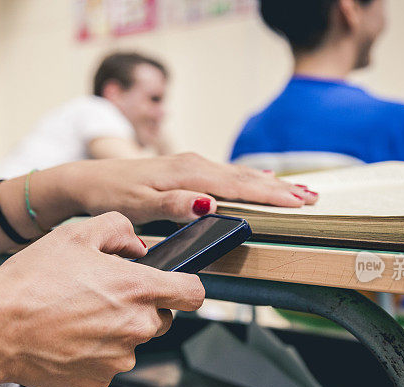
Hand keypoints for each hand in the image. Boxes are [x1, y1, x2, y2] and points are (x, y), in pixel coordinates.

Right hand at [0, 212, 203, 386]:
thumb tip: (138, 247)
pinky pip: (109, 364)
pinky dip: (95, 353)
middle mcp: (137, 327)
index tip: (175, 285)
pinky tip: (67, 339)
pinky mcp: (100, 382)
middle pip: (162, 319)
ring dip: (117, 331)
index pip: (194, 293)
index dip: (187, 286)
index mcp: (139, 289)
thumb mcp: (76, 234)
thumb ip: (119, 230)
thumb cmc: (32, 279)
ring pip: (133, 342)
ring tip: (77, 317)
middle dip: (143, 307)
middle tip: (105, 296)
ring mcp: (120, 359)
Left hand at [60, 152, 317, 223]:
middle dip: (280, 189)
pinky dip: (250, 180)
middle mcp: (194, 164)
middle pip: (245, 177)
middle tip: (313, 198)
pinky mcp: (188, 170)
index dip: (270, 196)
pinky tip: (262, 182)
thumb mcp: (138, 204)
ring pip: (239, 174)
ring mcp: (191, 165)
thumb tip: (207, 203)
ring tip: (299, 192)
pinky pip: (228, 175)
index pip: (238, 185)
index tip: (298, 203)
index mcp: (187, 173)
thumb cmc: (112, 195)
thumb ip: (172, 204)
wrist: (89, 180)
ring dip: (270, 184)